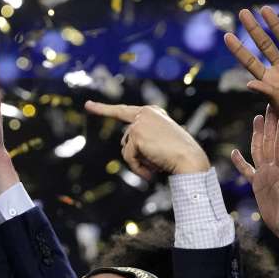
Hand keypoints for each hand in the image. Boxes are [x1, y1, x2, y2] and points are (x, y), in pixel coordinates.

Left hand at [83, 103, 207, 177]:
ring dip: (139, 162)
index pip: (124, 111)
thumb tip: (124, 144)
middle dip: (132, 154)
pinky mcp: (137, 135)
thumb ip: (142, 137)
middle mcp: (144, 113)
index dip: (104, 109)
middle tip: (141, 157)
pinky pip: (128, 157)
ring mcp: (139, 122)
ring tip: (156, 166)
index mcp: (152, 112)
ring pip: (127, 149)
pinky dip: (138, 167)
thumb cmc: (178, 153)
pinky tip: (150, 171)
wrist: (190, 158)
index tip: (88, 106)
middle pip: (125, 138)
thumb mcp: (160, 140)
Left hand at [223, 7, 278, 139]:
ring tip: (265, 9)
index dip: (239, 49)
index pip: (250, 61)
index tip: (226, 35)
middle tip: (243, 12)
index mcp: (270, 81)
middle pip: (264, 45)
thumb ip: (268, 94)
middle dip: (254, 29)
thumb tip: (249, 84)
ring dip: (276, 24)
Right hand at [230, 109, 278, 244]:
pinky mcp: (259, 186)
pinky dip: (240, 162)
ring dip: (258, 135)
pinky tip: (234, 152)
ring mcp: (266, 177)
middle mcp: (275, 170)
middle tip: (270, 103)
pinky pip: (247, 171)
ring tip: (257, 118)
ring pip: (260, 151)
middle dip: (270, 123)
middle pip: (269, 142)